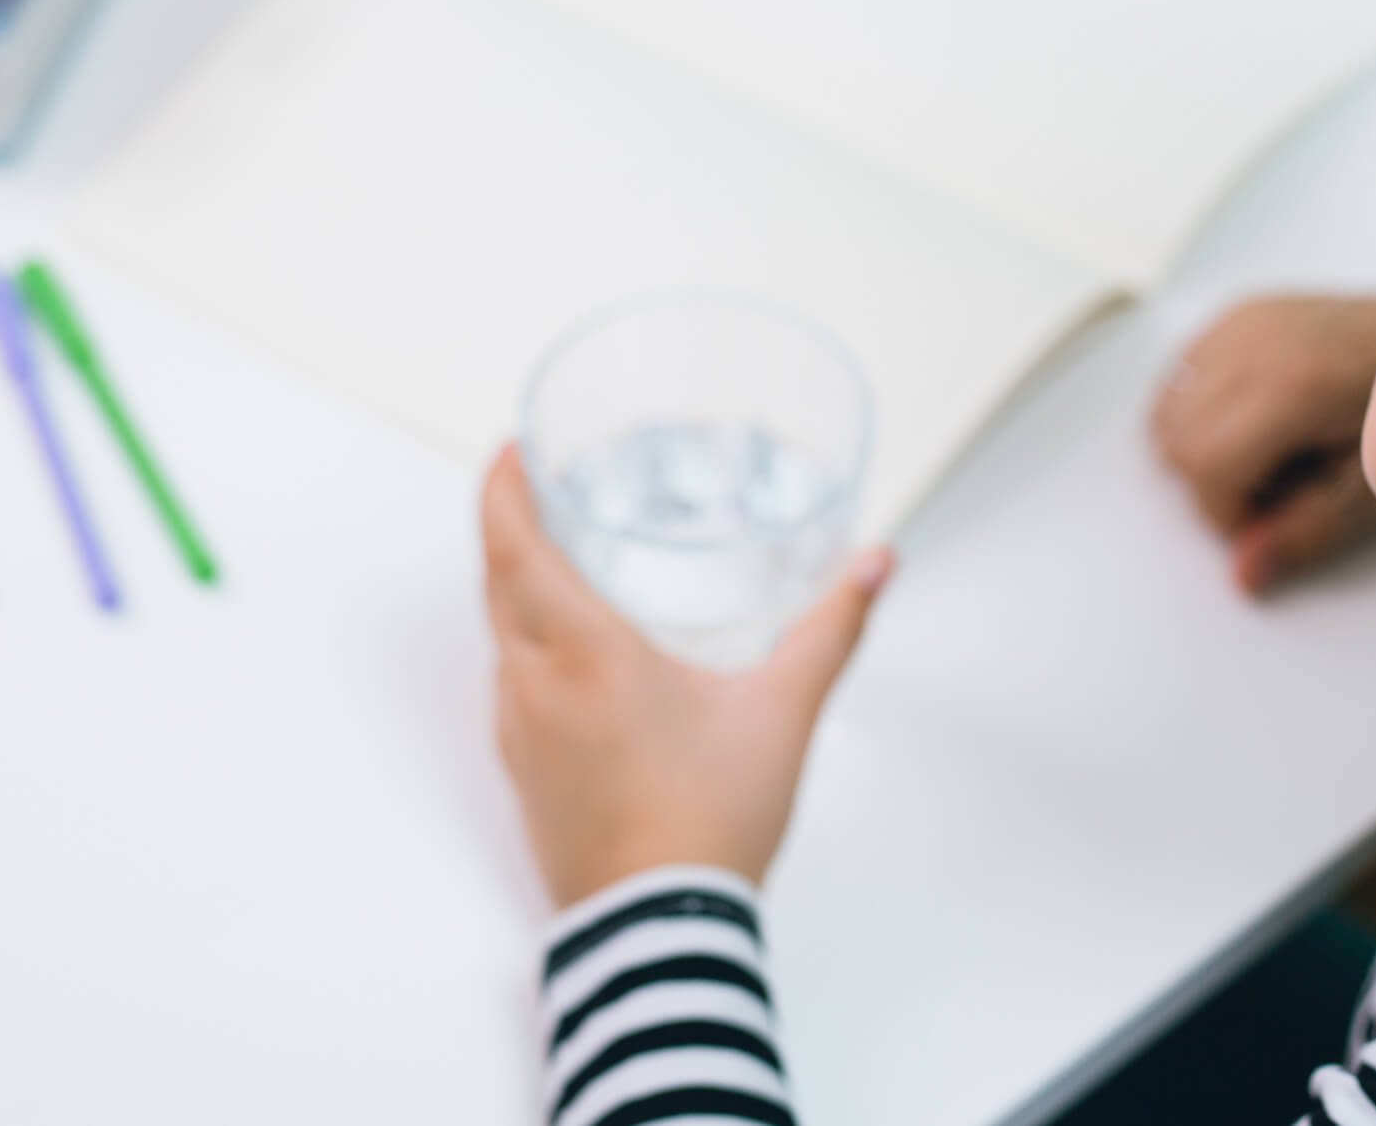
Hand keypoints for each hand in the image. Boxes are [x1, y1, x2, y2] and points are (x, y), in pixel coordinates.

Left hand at [480, 443, 894, 906]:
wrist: (660, 930)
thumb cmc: (714, 820)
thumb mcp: (784, 711)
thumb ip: (832, 627)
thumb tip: (878, 562)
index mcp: (583, 653)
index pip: (513, 546)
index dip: (502, 487)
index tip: (510, 447)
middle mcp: (533, 686)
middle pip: (497, 582)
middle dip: (509, 526)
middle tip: (538, 485)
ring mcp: (518, 734)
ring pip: (501, 637)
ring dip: (517, 589)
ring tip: (562, 559)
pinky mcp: (522, 774)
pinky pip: (511, 686)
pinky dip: (529, 647)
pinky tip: (575, 656)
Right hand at [1151, 293, 1375, 594]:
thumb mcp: (1371, 490)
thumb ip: (1304, 532)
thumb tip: (1241, 577)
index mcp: (1290, 387)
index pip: (1204, 467)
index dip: (1229, 515)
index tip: (1277, 518)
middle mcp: (1254, 343)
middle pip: (1175, 441)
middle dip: (1212, 486)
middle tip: (1280, 486)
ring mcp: (1242, 322)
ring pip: (1165, 412)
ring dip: (1199, 451)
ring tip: (1269, 453)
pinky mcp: (1239, 313)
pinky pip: (1179, 378)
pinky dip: (1198, 413)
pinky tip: (1256, 422)